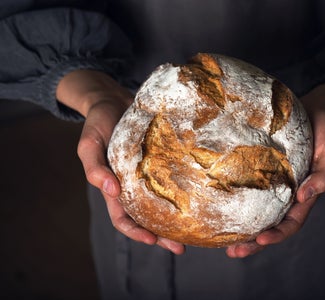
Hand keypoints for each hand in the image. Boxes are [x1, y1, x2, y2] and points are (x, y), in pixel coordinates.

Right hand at [56, 70, 184, 254]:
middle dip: (162, 236)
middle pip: (147, 218)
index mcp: (114, 187)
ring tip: (194, 230)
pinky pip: (172, 180)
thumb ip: (94, 167)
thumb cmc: (98, 123)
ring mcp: (148, 174)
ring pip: (162, 204)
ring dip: (175, 220)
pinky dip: (181, 192)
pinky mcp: (161, 160)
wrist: (113, 101)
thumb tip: (110, 190)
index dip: (136, 232)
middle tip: (181, 247)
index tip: (153, 241)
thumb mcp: (89, 144)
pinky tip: (198, 198)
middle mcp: (133, 185)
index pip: (123, 218)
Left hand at [226, 83, 324, 257]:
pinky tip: (218, 203)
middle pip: (270, 225)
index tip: (259, 240)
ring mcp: (274, 183)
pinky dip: (235, 199)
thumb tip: (306, 195)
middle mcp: (287, 194)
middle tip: (233, 252)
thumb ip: (324, 175)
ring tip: (222, 239)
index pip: (291, 223)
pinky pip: (248, 187)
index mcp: (305, 195)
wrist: (318, 109)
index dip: (276, 235)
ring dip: (242, 227)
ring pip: (256, 210)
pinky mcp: (261, 168)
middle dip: (253, 242)